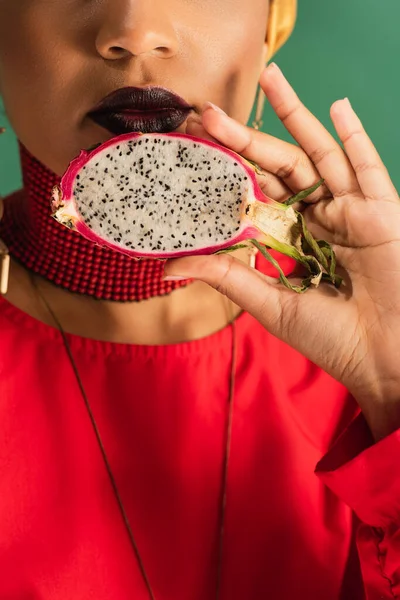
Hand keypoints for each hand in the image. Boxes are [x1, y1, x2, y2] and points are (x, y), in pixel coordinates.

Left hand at [165, 63, 399, 439]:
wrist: (384, 359)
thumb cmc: (333, 340)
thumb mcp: (271, 304)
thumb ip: (228, 278)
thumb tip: (171, 266)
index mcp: (291, 237)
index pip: (255, 193)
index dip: (227, 168)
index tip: (196, 145)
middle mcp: (318, 218)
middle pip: (280, 167)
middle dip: (246, 138)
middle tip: (209, 113)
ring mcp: (350, 212)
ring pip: (318, 156)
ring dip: (296, 117)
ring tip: (270, 78)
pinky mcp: (382, 213)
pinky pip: (369, 169)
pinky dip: (356, 139)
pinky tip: (338, 108)